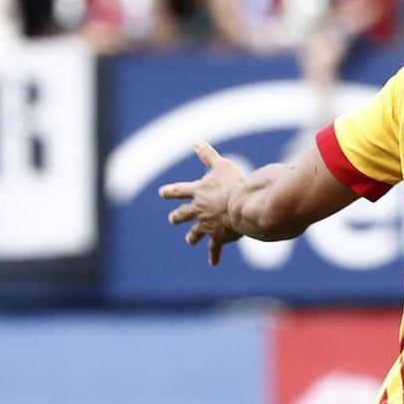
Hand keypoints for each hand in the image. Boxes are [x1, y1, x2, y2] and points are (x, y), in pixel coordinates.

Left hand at [160, 141, 245, 265]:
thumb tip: (196, 141)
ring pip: (195, 232)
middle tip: (173, 219)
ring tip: (189, 240)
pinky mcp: (217, 236)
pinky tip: (212, 263)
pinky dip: (213, 255)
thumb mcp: (221, 165)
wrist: (241, 206)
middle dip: (177, 217)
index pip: (179, 191)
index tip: (163, 193)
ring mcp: (206, 225)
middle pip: (183, 214)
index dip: (171, 192)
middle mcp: (198, 210)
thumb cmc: (233, 184)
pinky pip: (214, 248)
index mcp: (198, 192)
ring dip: (192, 236)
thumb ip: (208, 155)